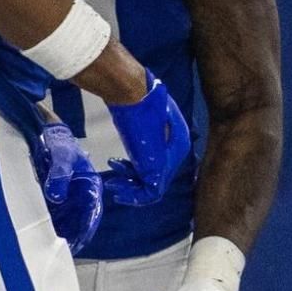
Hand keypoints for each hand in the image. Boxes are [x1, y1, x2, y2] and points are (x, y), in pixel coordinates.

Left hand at [32, 122, 102, 251]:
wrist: (44, 133)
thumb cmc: (59, 142)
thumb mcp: (62, 155)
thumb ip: (59, 174)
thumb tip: (56, 196)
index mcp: (91, 187)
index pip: (92, 213)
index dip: (85, 229)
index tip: (77, 243)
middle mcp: (81, 197)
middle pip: (78, 222)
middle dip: (70, 237)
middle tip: (59, 253)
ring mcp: (66, 200)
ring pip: (65, 222)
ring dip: (58, 234)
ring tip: (46, 250)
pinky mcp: (53, 200)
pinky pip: (52, 217)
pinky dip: (47, 227)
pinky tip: (38, 236)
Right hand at [102, 73, 191, 205]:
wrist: (136, 94)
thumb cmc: (137, 101)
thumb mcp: (145, 118)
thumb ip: (146, 133)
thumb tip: (140, 143)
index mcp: (178, 138)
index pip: (161, 162)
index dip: (139, 168)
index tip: (119, 167)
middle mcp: (178, 151)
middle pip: (157, 175)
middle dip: (133, 179)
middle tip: (115, 181)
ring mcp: (169, 160)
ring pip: (153, 187)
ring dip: (132, 190)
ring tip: (113, 186)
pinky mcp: (158, 168)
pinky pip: (151, 192)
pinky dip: (134, 195)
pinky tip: (117, 189)